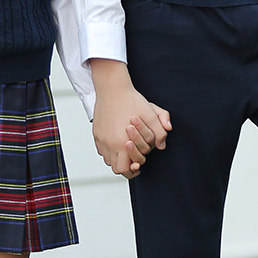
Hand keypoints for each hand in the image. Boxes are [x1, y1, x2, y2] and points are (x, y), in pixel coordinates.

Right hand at [90, 59, 171, 178]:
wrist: (112, 87)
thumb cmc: (131, 100)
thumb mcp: (150, 114)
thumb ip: (159, 132)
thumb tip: (162, 145)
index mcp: (122, 142)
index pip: (125, 169)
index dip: (133, 170)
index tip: (138, 165)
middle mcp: (109, 143)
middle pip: (115, 168)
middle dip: (125, 166)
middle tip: (133, 161)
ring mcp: (101, 138)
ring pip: (108, 159)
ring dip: (117, 158)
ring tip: (126, 150)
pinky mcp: (96, 133)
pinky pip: (102, 149)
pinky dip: (109, 150)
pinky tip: (117, 141)